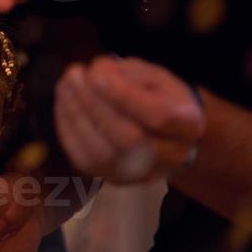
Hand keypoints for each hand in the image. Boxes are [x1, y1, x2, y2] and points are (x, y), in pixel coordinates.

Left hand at [54, 55, 204, 182]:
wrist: (167, 134)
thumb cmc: (158, 97)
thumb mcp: (154, 75)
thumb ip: (127, 72)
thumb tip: (96, 74)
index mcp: (187, 124)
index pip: (157, 116)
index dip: (122, 95)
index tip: (95, 73)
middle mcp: (170, 156)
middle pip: (128, 139)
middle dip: (93, 104)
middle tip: (73, 74)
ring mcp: (143, 173)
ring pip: (102, 154)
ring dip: (75, 115)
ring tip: (65, 85)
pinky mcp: (116, 178)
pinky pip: (85, 160)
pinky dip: (68, 130)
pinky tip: (64, 104)